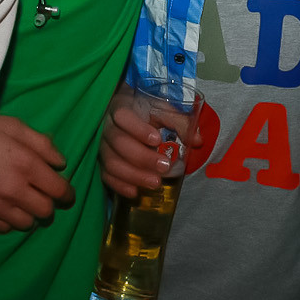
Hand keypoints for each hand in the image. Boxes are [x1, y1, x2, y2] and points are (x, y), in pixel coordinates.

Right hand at [0, 113, 71, 232]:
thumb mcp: (15, 127)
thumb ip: (42, 145)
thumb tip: (60, 164)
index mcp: (27, 166)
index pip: (59, 191)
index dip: (67, 194)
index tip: (66, 194)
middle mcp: (15, 191)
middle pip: (45, 211)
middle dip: (48, 205)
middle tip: (42, 198)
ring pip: (25, 223)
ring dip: (29, 215)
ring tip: (22, 205)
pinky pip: (3, 228)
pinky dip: (8, 221)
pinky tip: (4, 209)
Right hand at [98, 84, 205, 198]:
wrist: (127, 114)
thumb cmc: (146, 112)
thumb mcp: (162, 110)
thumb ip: (180, 122)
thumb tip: (197, 141)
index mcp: (121, 107)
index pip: (123, 116)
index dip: (138, 129)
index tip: (157, 140)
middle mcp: (107, 127)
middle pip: (118, 142)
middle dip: (142, 157)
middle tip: (165, 167)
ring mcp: (103, 146)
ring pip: (111, 162)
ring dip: (133, 175)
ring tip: (156, 183)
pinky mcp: (102, 163)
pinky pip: (106, 176)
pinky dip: (120, 186)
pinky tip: (136, 192)